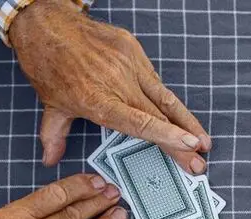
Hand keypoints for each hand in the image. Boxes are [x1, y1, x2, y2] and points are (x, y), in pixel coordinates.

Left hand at [9, 0, 210, 173]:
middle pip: (160, 116)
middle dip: (183, 143)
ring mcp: (128, 63)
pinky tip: (177, 117)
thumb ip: (54, 135)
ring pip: (165, 97)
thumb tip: (49, 160)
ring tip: (203, 143)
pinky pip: (153, 79)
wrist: (46, 22)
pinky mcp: (133, 49)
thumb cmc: (48, 64)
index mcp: (97, 99)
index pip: (140, 123)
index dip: (167, 136)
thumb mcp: (50, 105)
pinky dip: (165, 100)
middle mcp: (118, 81)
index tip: (190, 147)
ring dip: (187, 122)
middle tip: (199, 164)